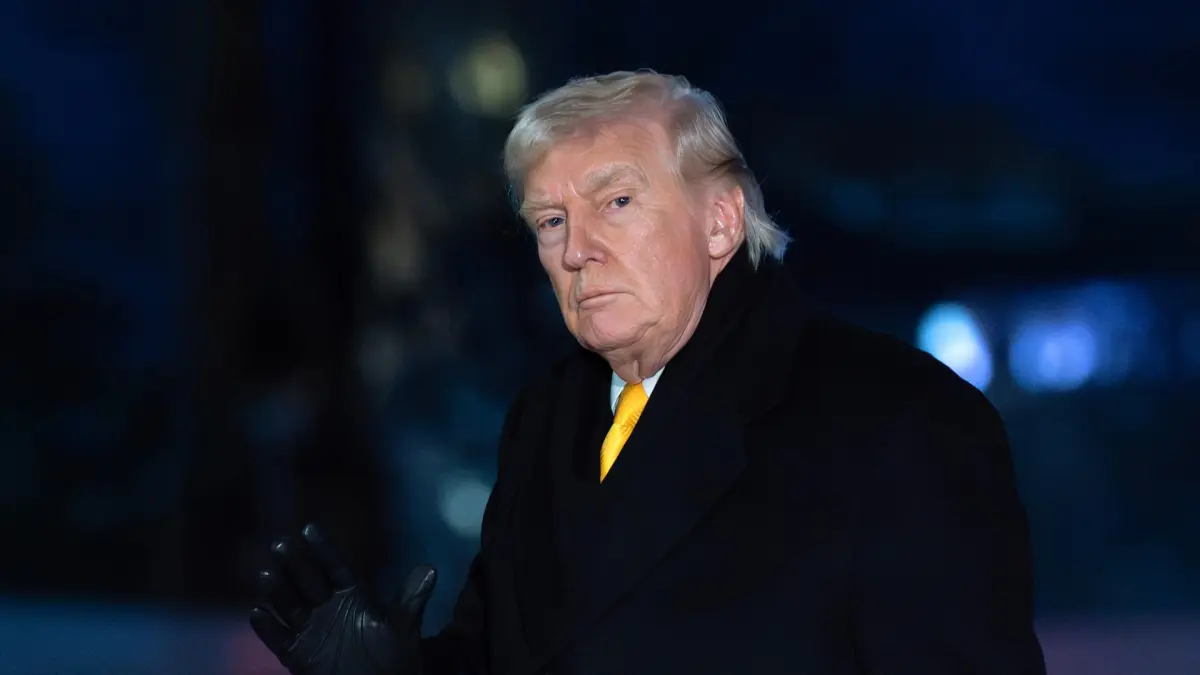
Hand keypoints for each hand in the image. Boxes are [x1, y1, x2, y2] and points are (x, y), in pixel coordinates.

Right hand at [249, 523, 436, 674]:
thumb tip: (430, 568)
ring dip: (277, 591)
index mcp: (353, 597)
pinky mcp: (299, 655)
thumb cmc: (393, 659)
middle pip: (309, 581)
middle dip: (295, 564)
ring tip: (265, 573)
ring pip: (290, 606)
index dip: (324, 549)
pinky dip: (268, 628)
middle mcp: (328, 609)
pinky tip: (256, 613)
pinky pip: (280, 639)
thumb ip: (411, 599)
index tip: (309, 528)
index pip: (336, 567)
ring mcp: (312, 631)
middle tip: (280, 543)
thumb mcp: (404, 628)